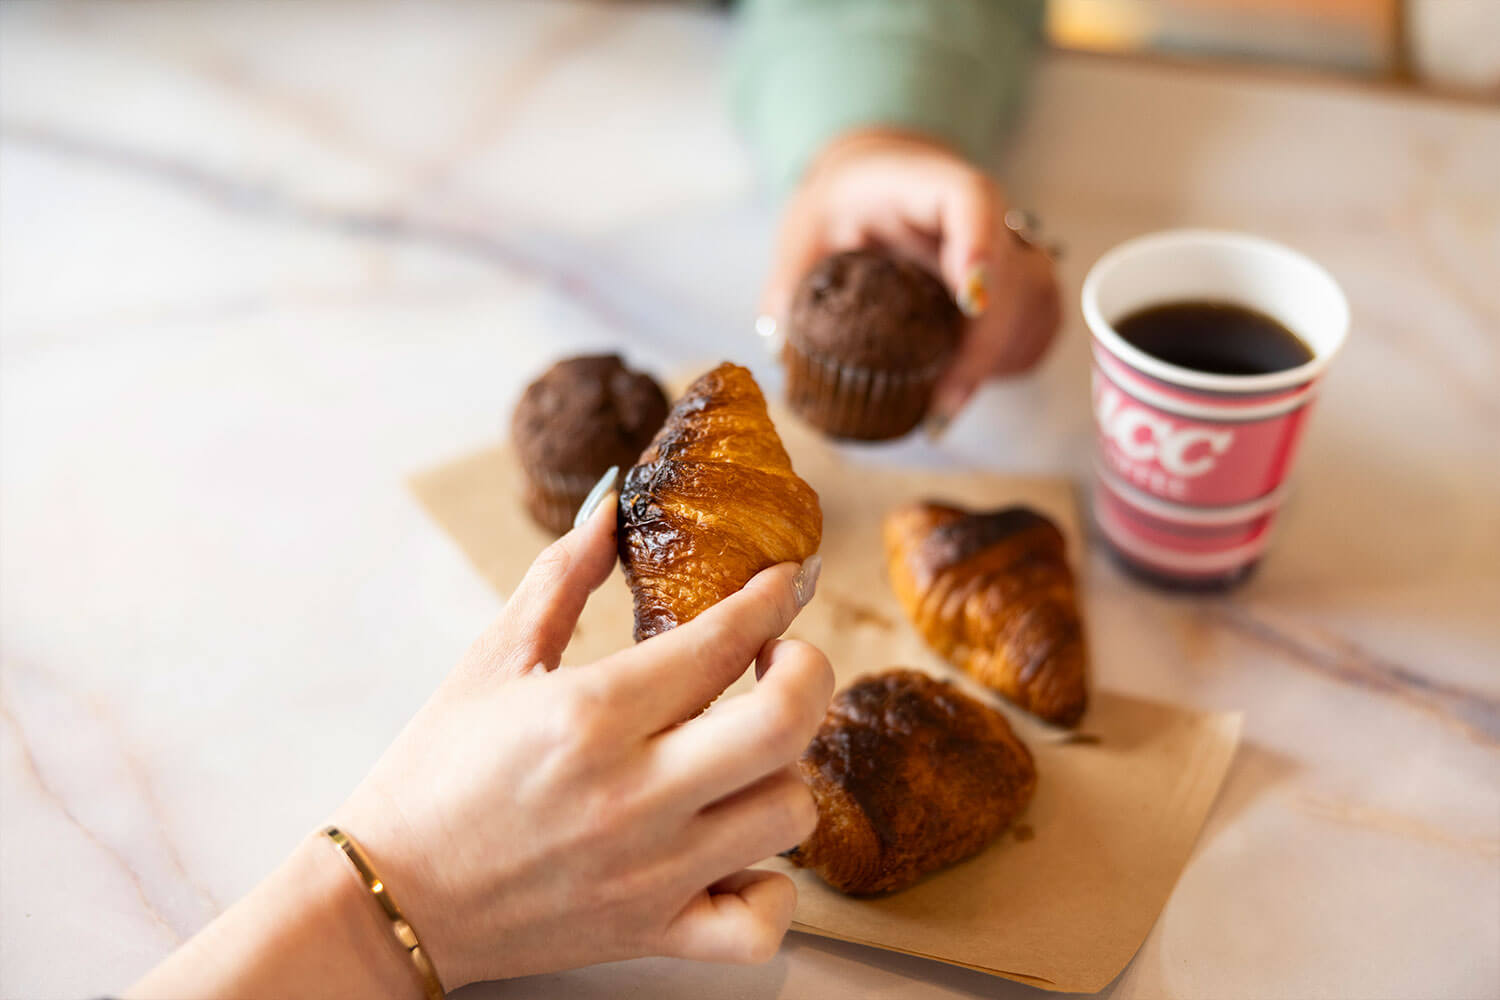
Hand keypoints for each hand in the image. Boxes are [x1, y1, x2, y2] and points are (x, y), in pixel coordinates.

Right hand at [329, 490, 832, 987]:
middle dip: (808, 673)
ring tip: (744, 753)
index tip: (785, 584)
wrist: (392, 900)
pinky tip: (738, 850)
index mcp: (590, 714)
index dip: (772, 600)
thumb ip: (560, 578)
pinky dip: (769, 886)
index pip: (722, 642)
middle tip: (783, 660)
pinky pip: (760, 924)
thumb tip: (612, 508)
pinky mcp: (652, 934)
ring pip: (787, 812)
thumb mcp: (490, 661)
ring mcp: (651, 873)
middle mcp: (633, 795)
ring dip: (783, 771)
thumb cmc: (436, 776)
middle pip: (787, 723)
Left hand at [761, 129, 1061, 429]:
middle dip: (982, 345)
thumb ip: (789, 284)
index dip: (980, 247)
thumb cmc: (840, 206)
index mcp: (923, 184)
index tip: (972, 301)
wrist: (878, 183)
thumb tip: (780, 350)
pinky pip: (1038, 323)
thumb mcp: (805, 231)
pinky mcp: (1022, 277)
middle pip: (1011, 271)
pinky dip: (1008, 361)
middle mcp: (981, 211)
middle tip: (943, 403)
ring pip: (1034, 303)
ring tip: (943, 405)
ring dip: (997, 360)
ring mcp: (1009, 242)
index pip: (971, 200)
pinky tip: (963, 385)